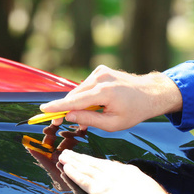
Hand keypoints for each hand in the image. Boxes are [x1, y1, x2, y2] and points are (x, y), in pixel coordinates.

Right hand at [40, 65, 181, 131]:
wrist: (150, 93)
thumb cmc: (134, 111)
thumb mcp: (113, 124)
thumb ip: (89, 120)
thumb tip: (69, 116)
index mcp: (105, 92)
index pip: (75, 101)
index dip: (58, 107)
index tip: (43, 110)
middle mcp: (100, 78)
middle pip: (74, 96)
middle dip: (66, 109)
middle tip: (58, 122)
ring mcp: (100, 72)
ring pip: (78, 91)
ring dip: (76, 104)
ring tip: (82, 118)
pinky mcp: (100, 70)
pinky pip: (85, 86)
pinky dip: (84, 97)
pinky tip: (91, 106)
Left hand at [58, 149, 173, 193]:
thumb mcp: (146, 186)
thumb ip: (136, 183)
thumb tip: (134, 183)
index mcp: (126, 171)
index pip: (106, 164)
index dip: (94, 161)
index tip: (86, 158)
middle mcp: (114, 172)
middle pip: (93, 163)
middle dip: (80, 157)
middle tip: (69, 152)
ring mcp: (105, 180)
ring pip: (85, 168)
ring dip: (73, 161)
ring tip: (63, 156)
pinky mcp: (99, 190)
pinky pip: (82, 179)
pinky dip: (73, 172)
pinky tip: (65, 168)